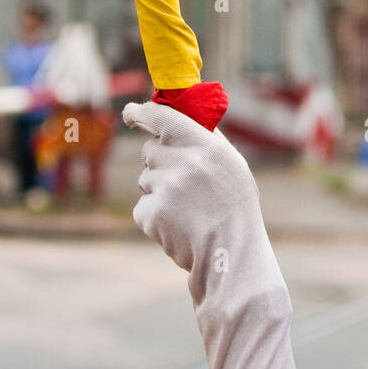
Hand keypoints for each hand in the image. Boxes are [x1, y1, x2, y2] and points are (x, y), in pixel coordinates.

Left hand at [124, 101, 313, 368]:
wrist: (231, 256)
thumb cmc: (235, 210)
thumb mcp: (232, 168)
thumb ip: (209, 142)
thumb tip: (182, 117)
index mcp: (208, 146)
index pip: (164, 117)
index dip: (142, 112)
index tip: (131, 112)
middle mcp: (186, 162)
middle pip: (150, 150)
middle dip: (158, 163)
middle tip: (181, 183)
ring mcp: (167, 187)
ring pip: (145, 180)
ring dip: (158, 192)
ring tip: (186, 210)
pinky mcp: (153, 212)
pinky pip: (141, 206)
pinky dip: (153, 217)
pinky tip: (176, 226)